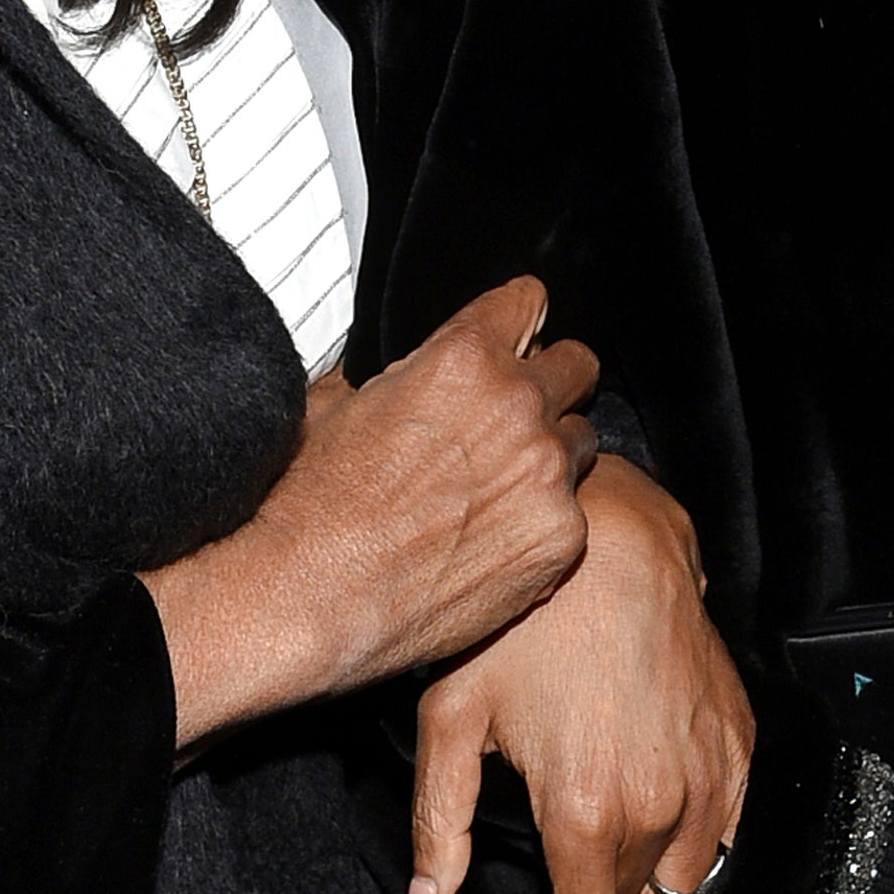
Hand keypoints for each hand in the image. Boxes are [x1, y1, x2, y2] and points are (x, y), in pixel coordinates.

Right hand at [142, 277, 597, 745]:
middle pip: (577, 366)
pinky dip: (543, 524)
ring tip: (498, 492)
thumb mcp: (338, 401)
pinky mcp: (561, 537)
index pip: (528, 301)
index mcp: (464, 357)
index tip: (523, 334)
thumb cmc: (314, 502)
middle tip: (523, 416)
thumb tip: (407, 371)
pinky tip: (494, 542)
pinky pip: (573, 514)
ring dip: (550, 457)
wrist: (313, 592)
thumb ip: (399, 373)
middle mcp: (517, 405)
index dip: (521, 318)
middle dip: (554, 383)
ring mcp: (546, 472)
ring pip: (580, 443)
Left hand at [407, 453, 750, 893]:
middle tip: (570, 860)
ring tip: (613, 834)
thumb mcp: (452, 717)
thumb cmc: (523, 620)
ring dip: (653, 873)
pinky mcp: (738, 739)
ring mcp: (709, 772)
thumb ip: (440, 827)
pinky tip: (657, 794)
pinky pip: (729, 825)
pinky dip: (698, 829)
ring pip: (690, 877)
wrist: (609, 538)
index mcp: (586, 810)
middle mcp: (659, 803)